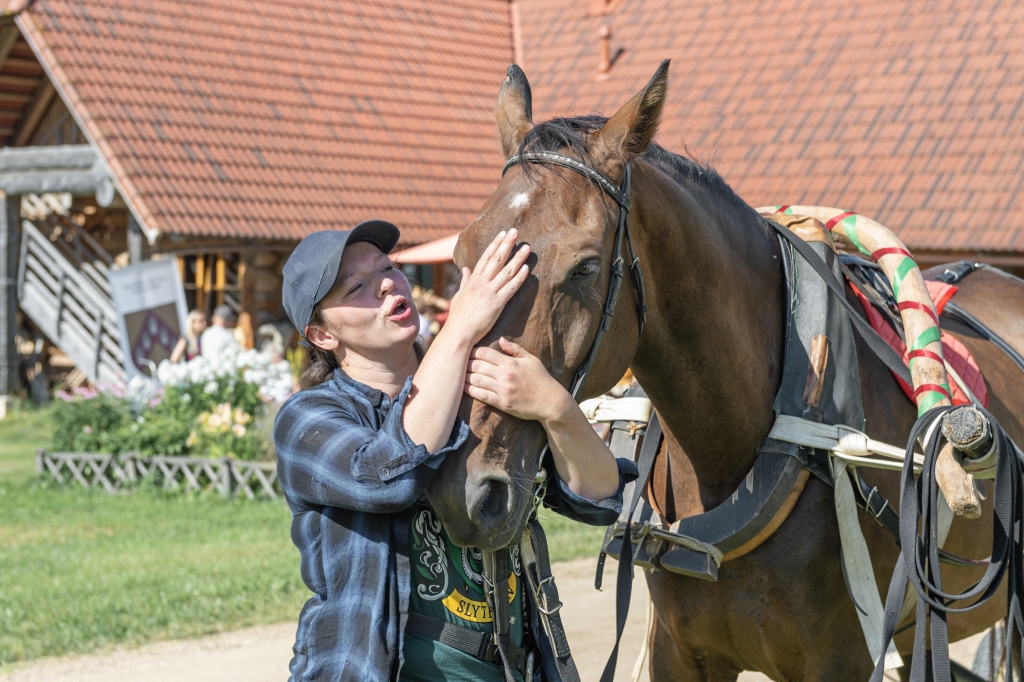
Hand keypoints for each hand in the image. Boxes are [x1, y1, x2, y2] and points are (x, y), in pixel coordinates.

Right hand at [444, 229, 530, 344]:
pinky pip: (510, 288)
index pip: (485, 258)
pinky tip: (527, 269)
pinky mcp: (496, 303)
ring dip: (518, 258)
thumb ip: (465, 281)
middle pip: (496, 259)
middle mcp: (481, 283)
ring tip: (527, 247)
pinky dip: (519, 278)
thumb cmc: (458, 317)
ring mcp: (489, 292)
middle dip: (507, 244)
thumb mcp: (459, 295)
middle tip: (516, 231)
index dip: (495, 244)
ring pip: (506, 271)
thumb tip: (466, 269)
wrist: (458, 333)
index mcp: (473, 281)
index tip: (502, 233)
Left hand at [464, 337, 570, 422]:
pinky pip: (481, 395)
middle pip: (477, 365)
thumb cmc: (542, 379)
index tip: (465, 351)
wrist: (551, 402)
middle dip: (464, 362)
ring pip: (476, 380)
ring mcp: (503, 390)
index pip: (485, 353)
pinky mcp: (502, 403)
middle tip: (456, 361)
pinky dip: (469, 391)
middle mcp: (505, 375)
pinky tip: (462, 387)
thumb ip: (515, 349)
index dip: (472, 351)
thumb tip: (500, 339)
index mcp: (511, 362)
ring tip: (455, 374)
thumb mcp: (532, 360)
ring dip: (464, 376)